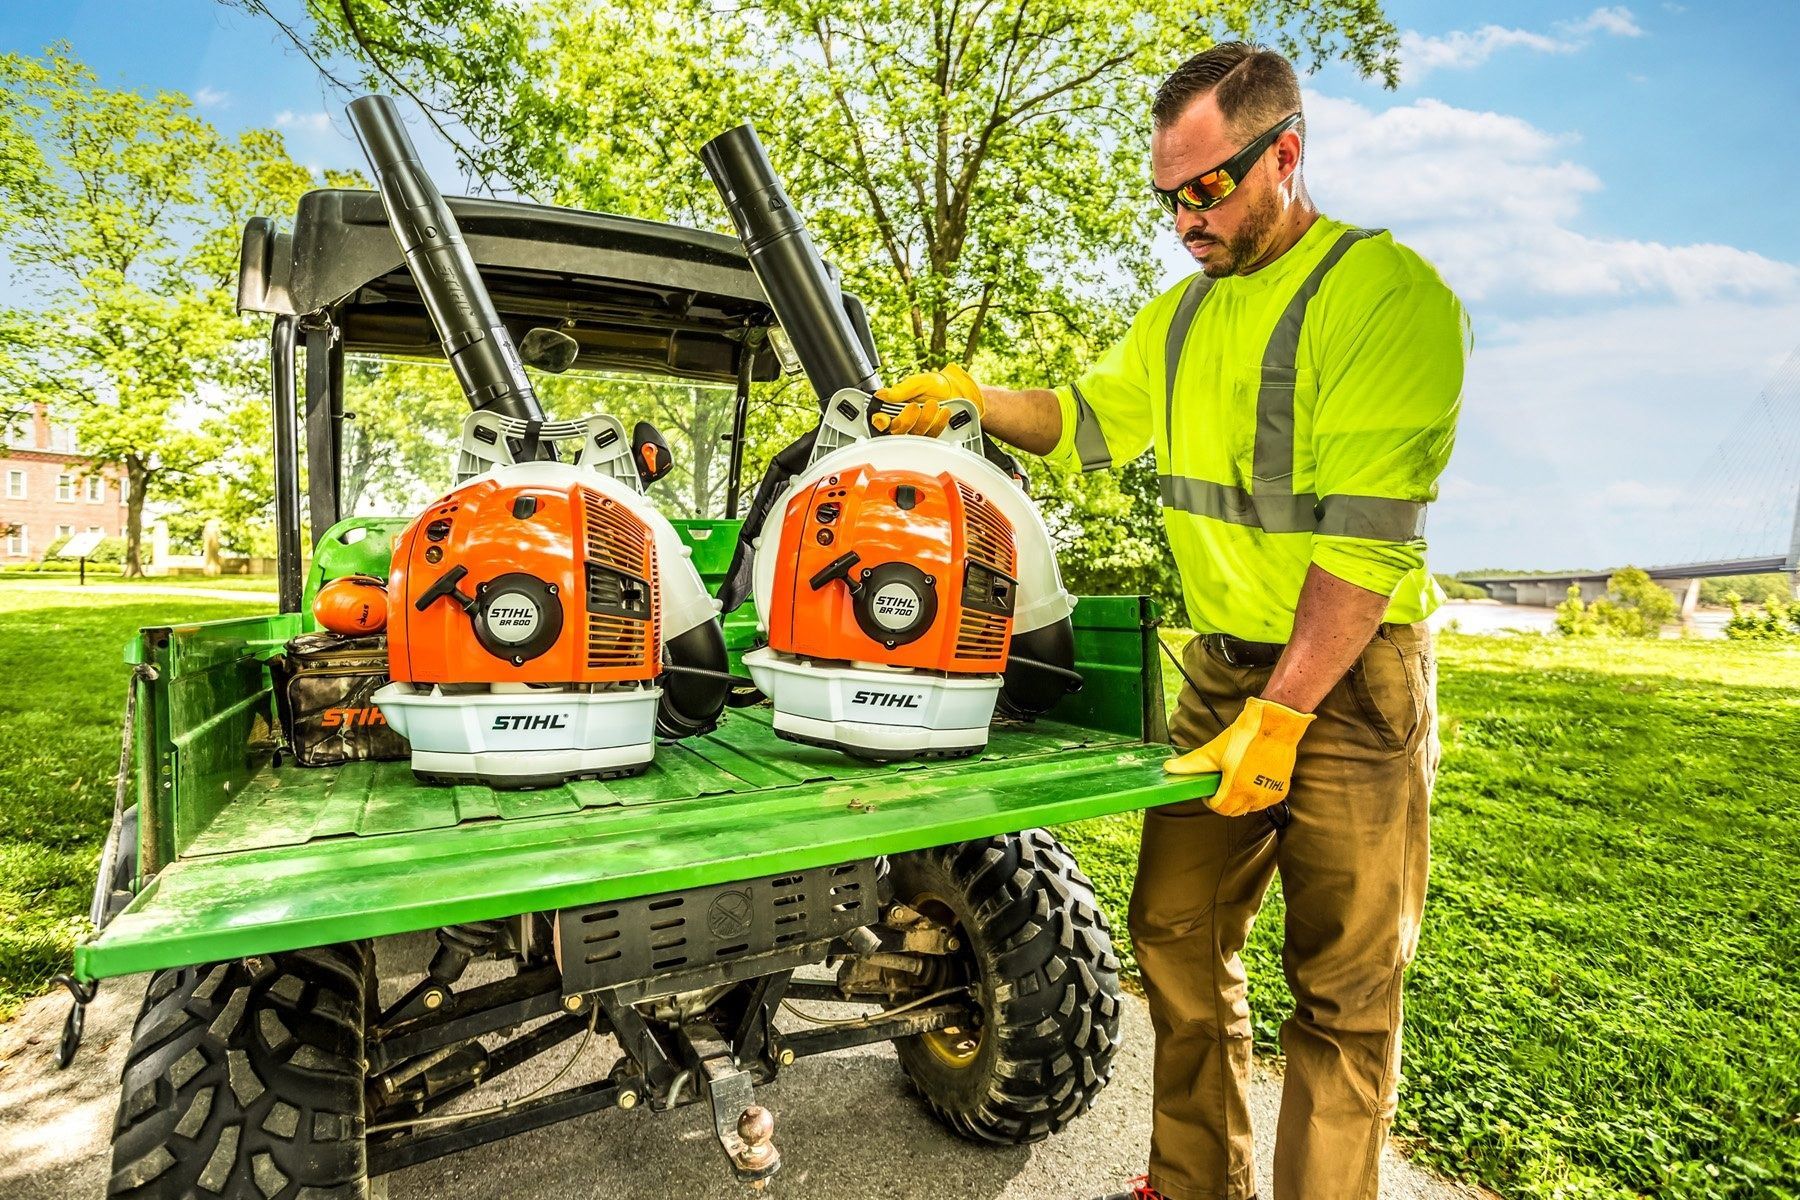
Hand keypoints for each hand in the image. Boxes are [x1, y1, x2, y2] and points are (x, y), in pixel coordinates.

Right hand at [871, 364, 983, 436]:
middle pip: (896, 430)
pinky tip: (942, 412)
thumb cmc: (936, 385)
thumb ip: (899, 390)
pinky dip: (937, 423)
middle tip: (915, 406)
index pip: (880, 420)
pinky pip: (931, 435)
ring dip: (925, 419)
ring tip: (933, 404)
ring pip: (914, 434)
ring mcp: (917, 429)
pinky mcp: (931, 435)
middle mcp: (903, 420)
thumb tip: (881, 394)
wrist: (956, 390)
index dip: (879, 422)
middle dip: (906, 419)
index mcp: (893, 407)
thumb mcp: (917, 382)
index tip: (884, 419)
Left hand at [1163, 696, 1314, 816]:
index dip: (1210, 800)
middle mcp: (1254, 797)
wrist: (1275, 725)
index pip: (1219, 808)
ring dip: (1241, 799)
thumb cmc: (1245, 736)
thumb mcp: (1214, 750)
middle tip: (1222, 785)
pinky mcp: (1281, 791)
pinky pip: (1264, 802)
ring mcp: (1269, 795)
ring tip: (1238, 779)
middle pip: (1233, 811)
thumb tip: (1168, 768)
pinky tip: (1253, 779)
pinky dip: (1257, 796)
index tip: (1210, 791)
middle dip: (1224, 801)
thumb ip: (1191, 764)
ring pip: (1249, 808)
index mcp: (1236, 788)